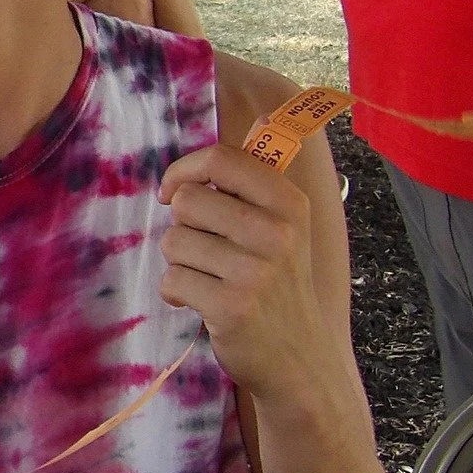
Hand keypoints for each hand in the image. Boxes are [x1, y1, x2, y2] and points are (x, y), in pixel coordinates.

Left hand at [159, 143, 330, 403]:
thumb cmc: (279, 286)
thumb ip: (264, 178)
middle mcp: (277, 233)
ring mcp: (256, 271)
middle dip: (182, 226)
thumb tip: (270, 112)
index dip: (184, 171)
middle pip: (187, 201)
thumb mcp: (287, 228)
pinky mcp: (231, 306)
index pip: (221, 159)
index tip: (175, 192)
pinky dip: (177, 293)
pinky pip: (172, 280)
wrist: (300, 361)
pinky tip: (203, 304)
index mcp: (289, 204)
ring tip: (208, 279)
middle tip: (204, 251)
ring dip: (180, 262)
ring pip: (174, 241)